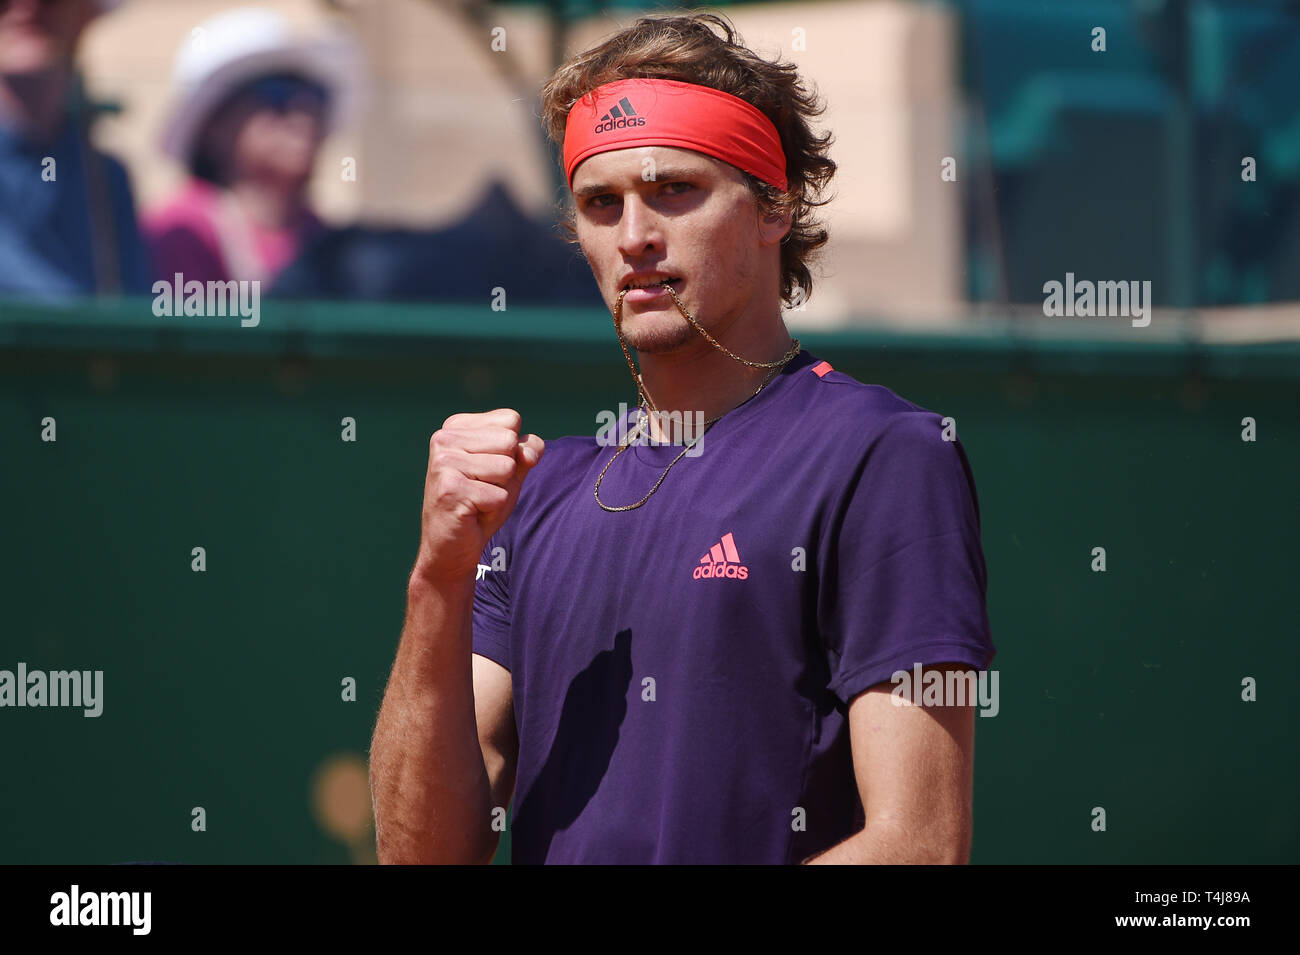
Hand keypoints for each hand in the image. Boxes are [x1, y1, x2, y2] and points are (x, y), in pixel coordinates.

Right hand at [412, 408, 543, 586]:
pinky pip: (499, 496)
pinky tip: (472, 514)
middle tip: (482, 489)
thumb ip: (527, 452)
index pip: (511, 420)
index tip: (488, 471)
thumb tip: (529, 452)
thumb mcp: (511, 472)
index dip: (512, 451)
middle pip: (510, 441)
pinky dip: (493, 510)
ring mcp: (444, 462)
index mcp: (457, 426)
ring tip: (477, 501)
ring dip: (500, 492)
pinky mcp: (449, 489)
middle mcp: (444, 438)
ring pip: (506, 468)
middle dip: (506, 472)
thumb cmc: (482, 504)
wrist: (452, 548)